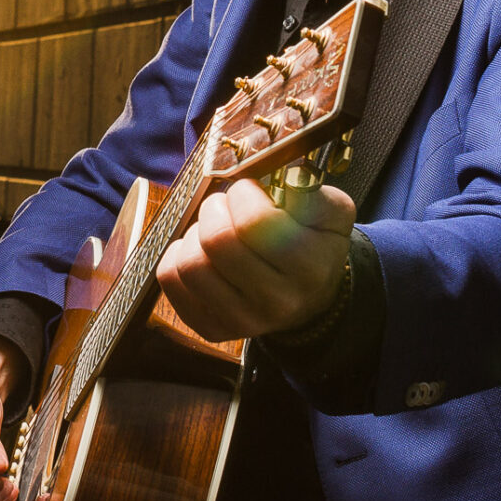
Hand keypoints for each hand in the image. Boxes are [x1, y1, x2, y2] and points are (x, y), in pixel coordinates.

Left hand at [154, 176, 353, 340]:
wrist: (309, 297)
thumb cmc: (312, 244)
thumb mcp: (329, 212)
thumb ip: (307, 187)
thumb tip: (278, 172)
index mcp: (310, 268)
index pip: (256, 222)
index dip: (243, 193)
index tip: (248, 190)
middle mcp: (278, 302)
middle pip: (217, 241)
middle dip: (214, 208)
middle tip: (225, 205)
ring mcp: (243, 320)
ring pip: (190, 263)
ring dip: (195, 234)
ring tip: (213, 229)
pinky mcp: (213, 328)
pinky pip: (171, 280)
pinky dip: (178, 255)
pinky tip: (201, 251)